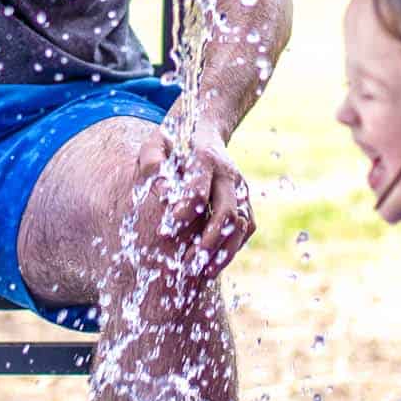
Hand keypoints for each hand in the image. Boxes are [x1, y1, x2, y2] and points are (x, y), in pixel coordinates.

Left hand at [136, 114, 253, 275]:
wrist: (203, 128)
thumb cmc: (172, 142)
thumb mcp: (154, 146)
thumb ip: (152, 166)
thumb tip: (163, 193)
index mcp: (204, 158)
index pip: (198, 191)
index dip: (184, 213)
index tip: (166, 231)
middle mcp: (228, 174)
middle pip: (226, 211)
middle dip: (209, 241)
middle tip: (189, 263)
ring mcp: (240, 187)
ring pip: (242, 224)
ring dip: (225, 250)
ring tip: (204, 272)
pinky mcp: (245, 199)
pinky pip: (247, 226)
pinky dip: (235, 247)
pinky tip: (216, 262)